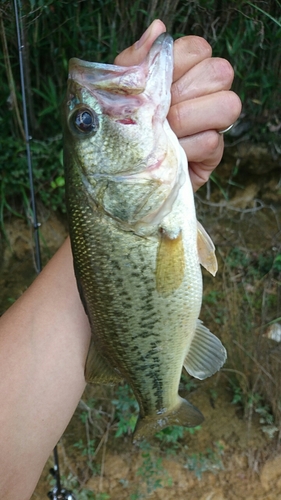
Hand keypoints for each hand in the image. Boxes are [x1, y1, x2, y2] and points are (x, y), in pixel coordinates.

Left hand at [115, 20, 241, 191]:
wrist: (118, 172)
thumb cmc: (120, 127)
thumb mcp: (119, 92)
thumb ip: (135, 62)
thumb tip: (158, 29)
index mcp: (182, 70)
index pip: (198, 49)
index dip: (178, 62)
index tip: (155, 81)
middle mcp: (204, 92)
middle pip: (219, 73)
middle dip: (183, 93)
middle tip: (159, 111)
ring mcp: (213, 123)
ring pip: (226, 105)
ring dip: (189, 119)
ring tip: (166, 132)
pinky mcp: (213, 153)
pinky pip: (211, 141)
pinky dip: (185, 148)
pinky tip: (168, 154)